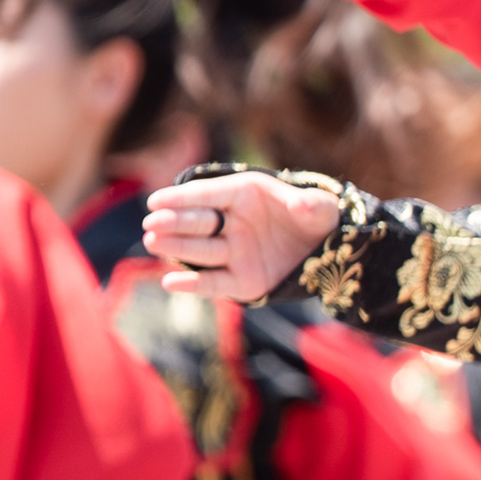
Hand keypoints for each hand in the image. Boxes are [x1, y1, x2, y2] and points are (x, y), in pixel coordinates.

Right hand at [145, 171, 340, 300]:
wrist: (327, 249)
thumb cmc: (317, 218)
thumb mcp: (321, 208)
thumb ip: (310, 204)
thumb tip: (304, 205)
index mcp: (243, 195)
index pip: (207, 195)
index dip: (181, 197)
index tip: (156, 201)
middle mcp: (232, 223)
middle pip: (198, 222)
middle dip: (174, 222)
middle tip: (153, 223)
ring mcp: (234, 253)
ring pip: (201, 251)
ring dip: (177, 248)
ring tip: (154, 243)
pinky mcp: (241, 281)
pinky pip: (214, 283)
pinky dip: (194, 284)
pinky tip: (171, 282)